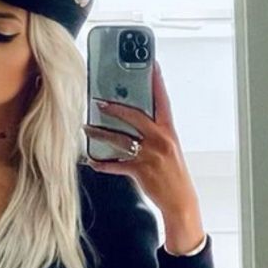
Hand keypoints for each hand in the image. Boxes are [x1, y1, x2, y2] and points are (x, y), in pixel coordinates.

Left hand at [82, 60, 204, 251]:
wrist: (180, 202)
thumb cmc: (173, 175)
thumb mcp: (169, 149)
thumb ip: (154, 134)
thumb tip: (134, 120)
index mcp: (169, 132)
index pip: (163, 101)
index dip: (157, 82)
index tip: (151, 64)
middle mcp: (161, 141)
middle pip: (135, 117)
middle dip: (116, 108)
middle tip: (99, 102)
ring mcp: (151, 156)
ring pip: (120, 139)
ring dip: (100, 133)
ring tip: (87, 128)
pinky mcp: (141, 171)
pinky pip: (116, 165)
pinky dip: (103, 164)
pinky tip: (93, 161)